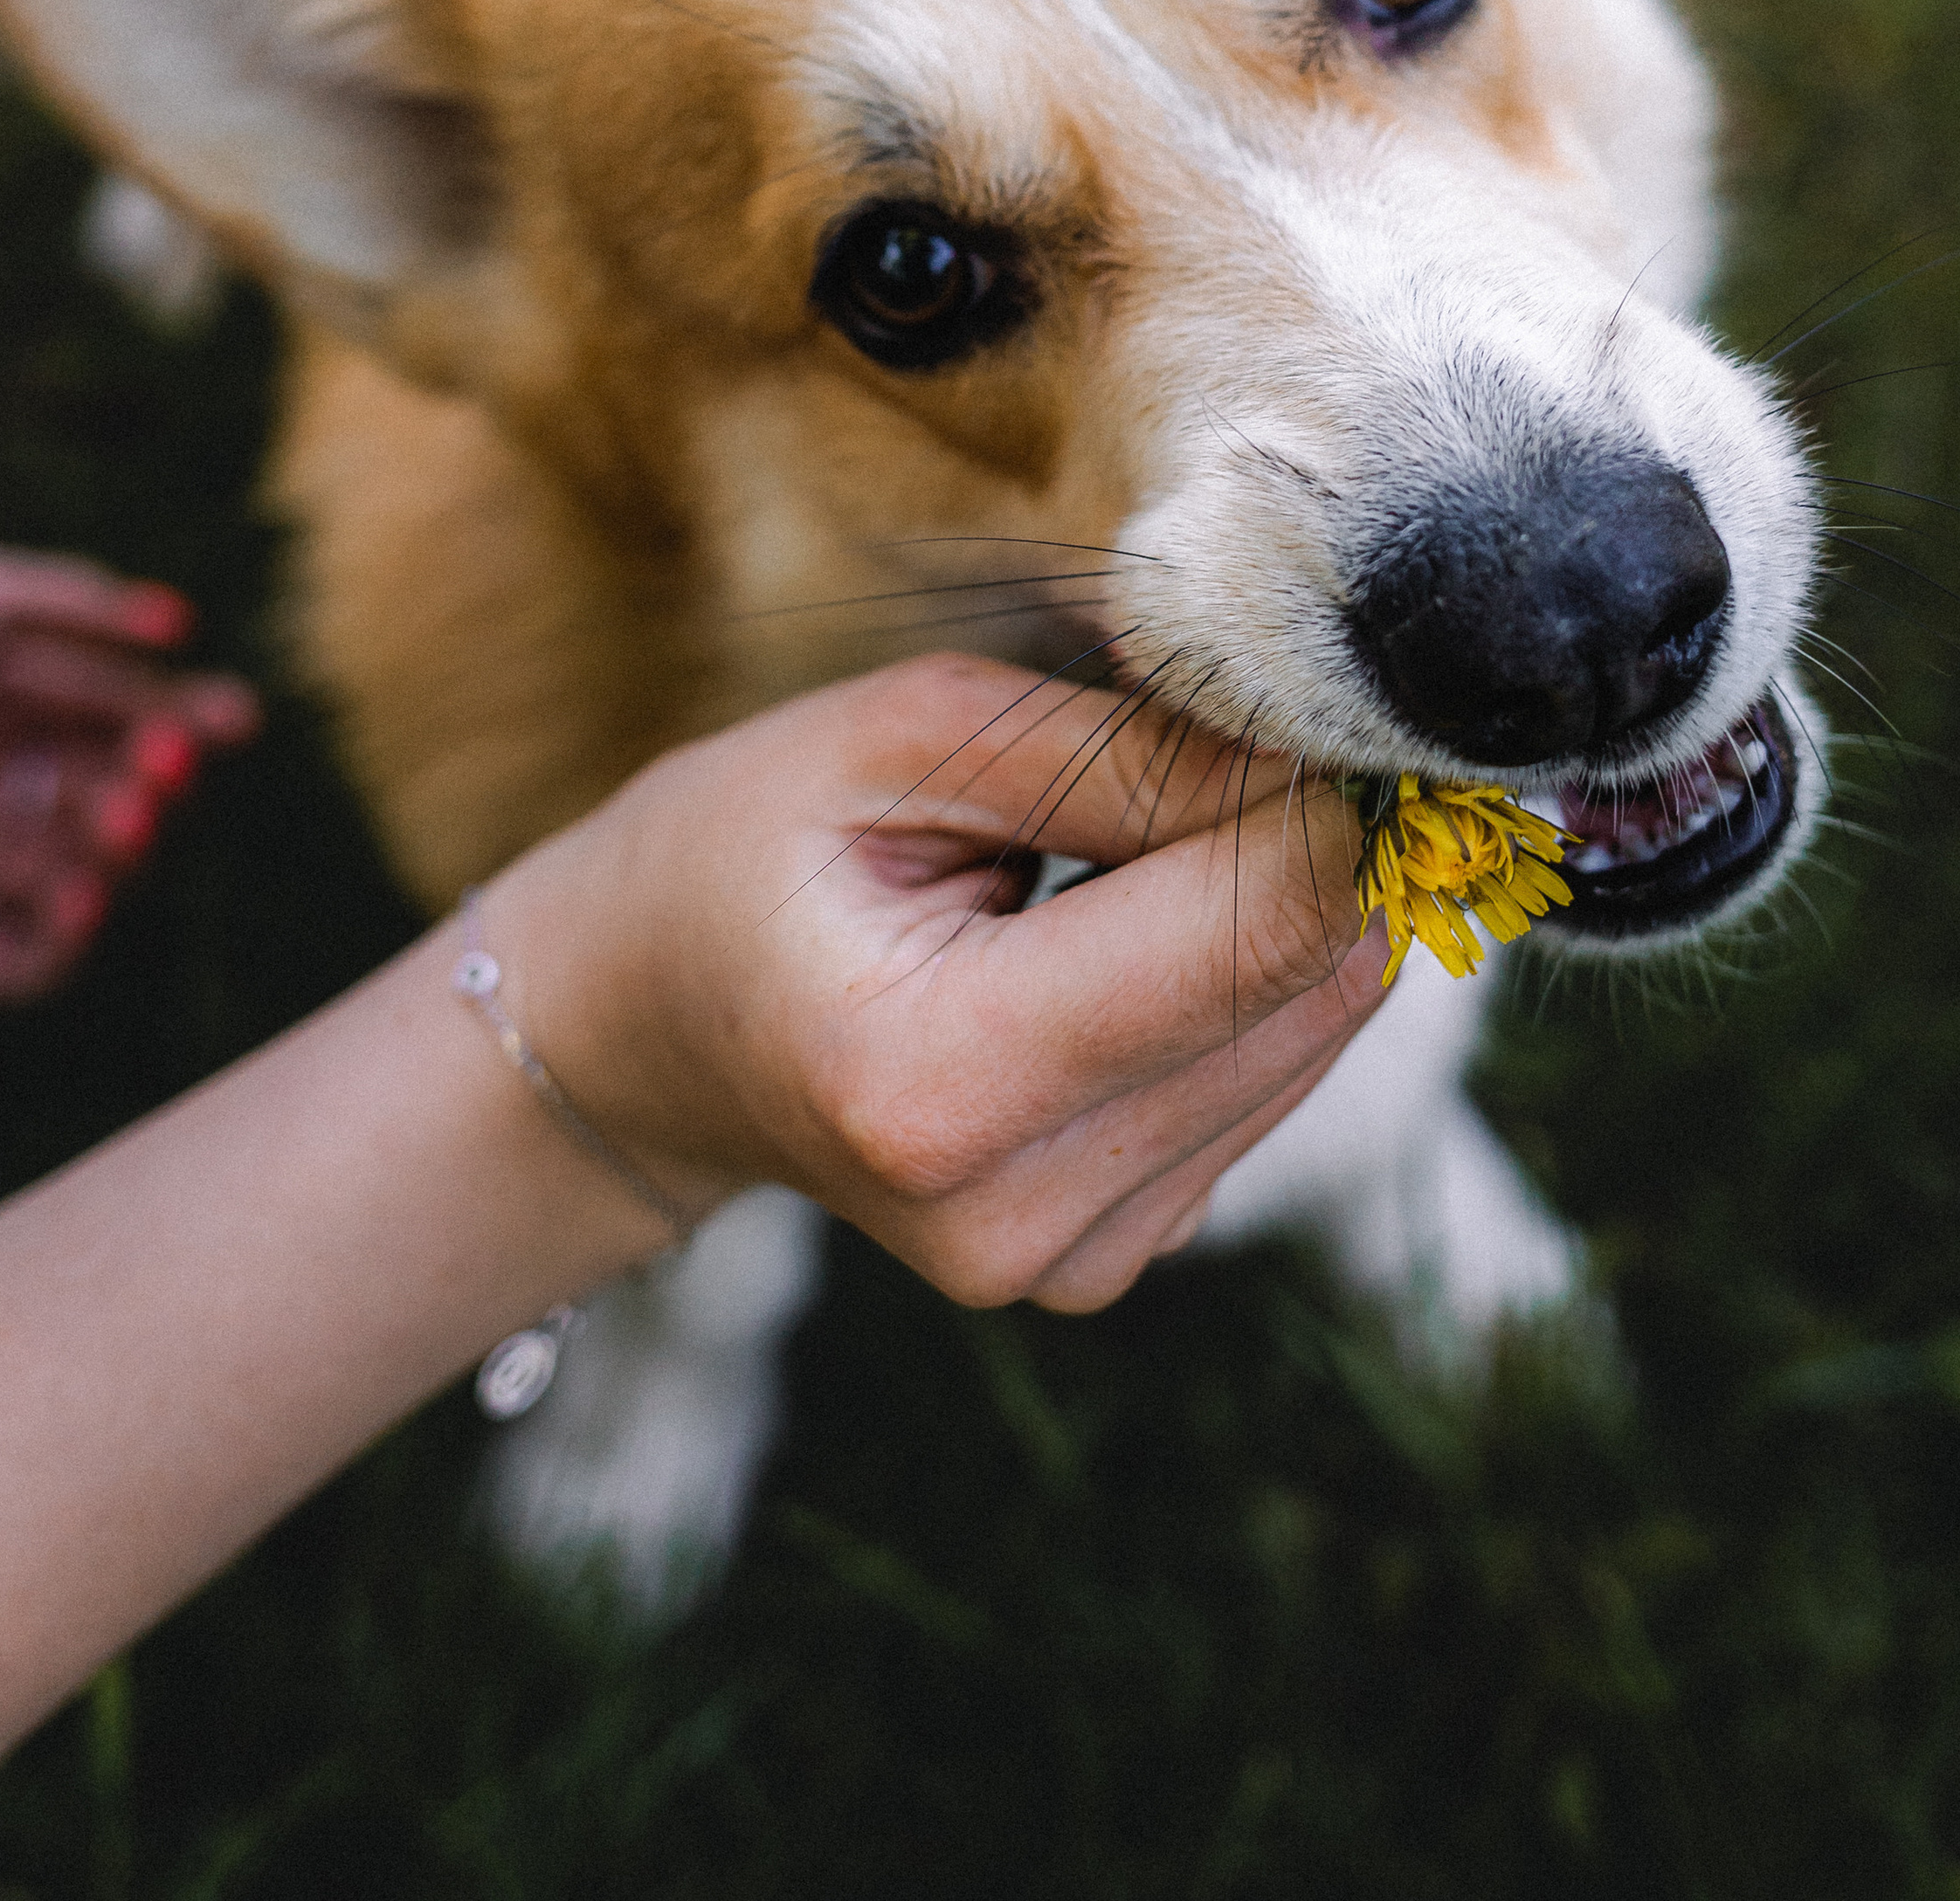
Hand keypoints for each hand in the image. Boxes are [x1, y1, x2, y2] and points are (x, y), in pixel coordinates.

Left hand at [0, 540, 257, 998]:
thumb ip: (76, 606)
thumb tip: (183, 629)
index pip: (116, 708)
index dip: (185, 716)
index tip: (237, 723)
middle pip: (109, 792)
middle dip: (154, 785)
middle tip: (161, 780)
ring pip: (76, 871)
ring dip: (115, 856)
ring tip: (115, 831)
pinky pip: (11, 962)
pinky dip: (58, 944)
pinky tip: (77, 906)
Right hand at [485, 652, 1385, 1313]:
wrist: (636, 1033)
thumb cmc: (737, 851)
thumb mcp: (890, 738)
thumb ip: (1114, 751)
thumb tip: (1322, 756)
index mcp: (935, 1082)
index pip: (1253, 928)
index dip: (1304, 792)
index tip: (1262, 698)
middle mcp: (1017, 1212)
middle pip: (1304, 987)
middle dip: (1294, 843)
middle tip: (1187, 745)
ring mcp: (1069, 1261)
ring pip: (1313, 1035)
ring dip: (1265, 914)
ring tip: (1117, 845)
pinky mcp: (1111, 1261)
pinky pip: (1267, 1084)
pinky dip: (1227, 986)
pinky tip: (1111, 941)